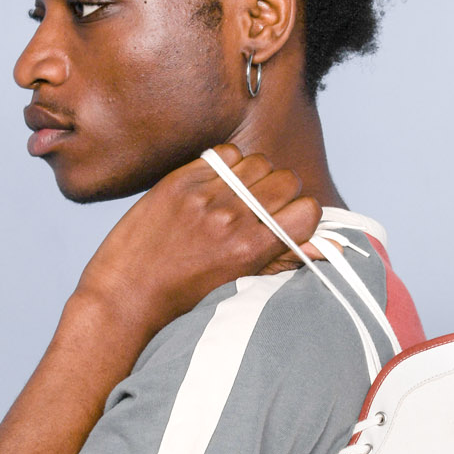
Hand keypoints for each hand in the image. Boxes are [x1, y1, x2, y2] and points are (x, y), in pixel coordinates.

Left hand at [75, 145, 321, 335]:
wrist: (126, 296)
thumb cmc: (184, 299)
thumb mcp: (239, 286)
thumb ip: (284, 260)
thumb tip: (328, 246)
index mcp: (252, 250)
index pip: (307, 209)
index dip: (302, 215)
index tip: (288, 223)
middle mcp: (232, 219)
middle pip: (287, 180)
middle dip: (282, 193)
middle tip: (262, 209)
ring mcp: (204, 196)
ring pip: (258, 162)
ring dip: (255, 176)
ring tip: (237, 197)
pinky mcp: (179, 181)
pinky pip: (224, 154)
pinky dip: (227, 165)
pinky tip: (216, 186)